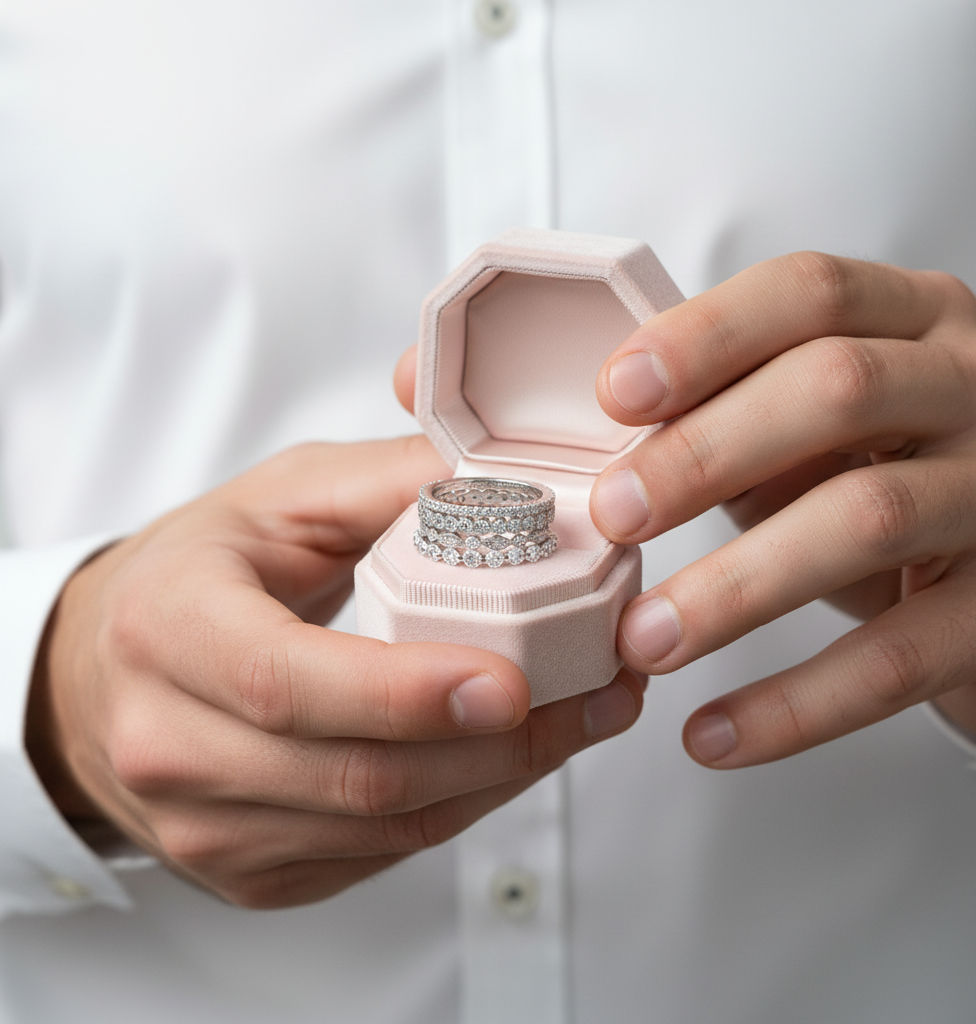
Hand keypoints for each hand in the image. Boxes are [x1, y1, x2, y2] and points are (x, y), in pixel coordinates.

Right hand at [28, 436, 641, 906]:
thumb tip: (509, 482)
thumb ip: (389, 483)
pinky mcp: (248, 871)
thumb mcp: (280, 498)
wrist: (106, 672)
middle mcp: (168, 743)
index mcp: (168, 627)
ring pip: (385, 826)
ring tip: (582, 718)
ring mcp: (204, 826)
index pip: (286, 682)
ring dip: (501, 778)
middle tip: (595, 694)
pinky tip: (511, 754)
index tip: (511, 683)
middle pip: (356, 774)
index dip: (403, 694)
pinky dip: (462, 804)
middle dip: (497, 745)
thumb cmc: (199, 572)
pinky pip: (380, 853)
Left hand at [589, 252, 975, 766]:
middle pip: (837, 388)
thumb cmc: (880, 480)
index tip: (616, 394)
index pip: (811, 292)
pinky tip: (713, 736)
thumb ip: (737, 415)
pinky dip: (796, 705)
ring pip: (868, 518)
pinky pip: (901, 658)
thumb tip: (614, 449)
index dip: (706, 336)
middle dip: (706, 451)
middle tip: (614, 515)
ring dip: (735, 586)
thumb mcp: (816, 433)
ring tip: (643, 639)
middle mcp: (975, 387)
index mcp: (915, 322)